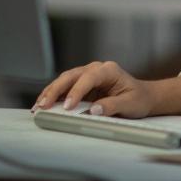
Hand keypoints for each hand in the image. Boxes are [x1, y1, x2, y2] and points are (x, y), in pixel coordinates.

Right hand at [33, 61, 158, 116]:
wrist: (142, 96)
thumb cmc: (138, 99)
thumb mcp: (130, 105)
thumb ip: (112, 106)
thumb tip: (93, 111)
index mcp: (109, 70)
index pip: (88, 78)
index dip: (76, 91)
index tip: (68, 106)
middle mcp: (96, 69)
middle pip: (71, 76)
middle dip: (55, 90)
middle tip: (43, 106)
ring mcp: (86, 75)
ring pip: (64, 81)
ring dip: (50, 93)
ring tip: (38, 107)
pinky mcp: (81, 85)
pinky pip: (64, 88)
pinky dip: (53, 96)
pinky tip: (43, 105)